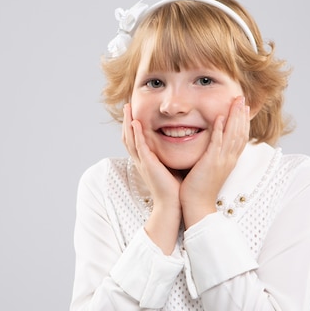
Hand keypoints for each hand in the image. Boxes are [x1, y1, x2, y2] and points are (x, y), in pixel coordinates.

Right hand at [123, 104, 181, 253]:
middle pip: (128, 137)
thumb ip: (172, 154)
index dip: (133, 126)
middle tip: (127, 106)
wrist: (173, 204)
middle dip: (127, 120)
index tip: (134, 113)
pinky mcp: (148, 165)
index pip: (136, 140)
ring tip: (128, 109)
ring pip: (130, 139)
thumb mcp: (171, 166)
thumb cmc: (174, 188)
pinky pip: (139, 147)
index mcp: (146, 161)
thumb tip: (182, 142)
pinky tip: (136, 123)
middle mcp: (141, 161)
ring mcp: (143, 162)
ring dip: (128, 122)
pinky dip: (136, 134)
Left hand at [180, 96, 249, 227]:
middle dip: (242, 114)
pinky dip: (220, 130)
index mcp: (229, 160)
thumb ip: (212, 155)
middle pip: (240, 132)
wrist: (197, 205)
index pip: (240, 137)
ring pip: (232, 135)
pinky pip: (217, 143)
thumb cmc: (200, 188)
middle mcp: (229, 159)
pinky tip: (220, 118)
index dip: (242, 121)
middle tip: (242, 98)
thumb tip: (211, 145)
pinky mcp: (211, 163)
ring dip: (235, 117)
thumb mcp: (210, 168)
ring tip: (236, 102)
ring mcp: (222, 161)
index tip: (243, 107)